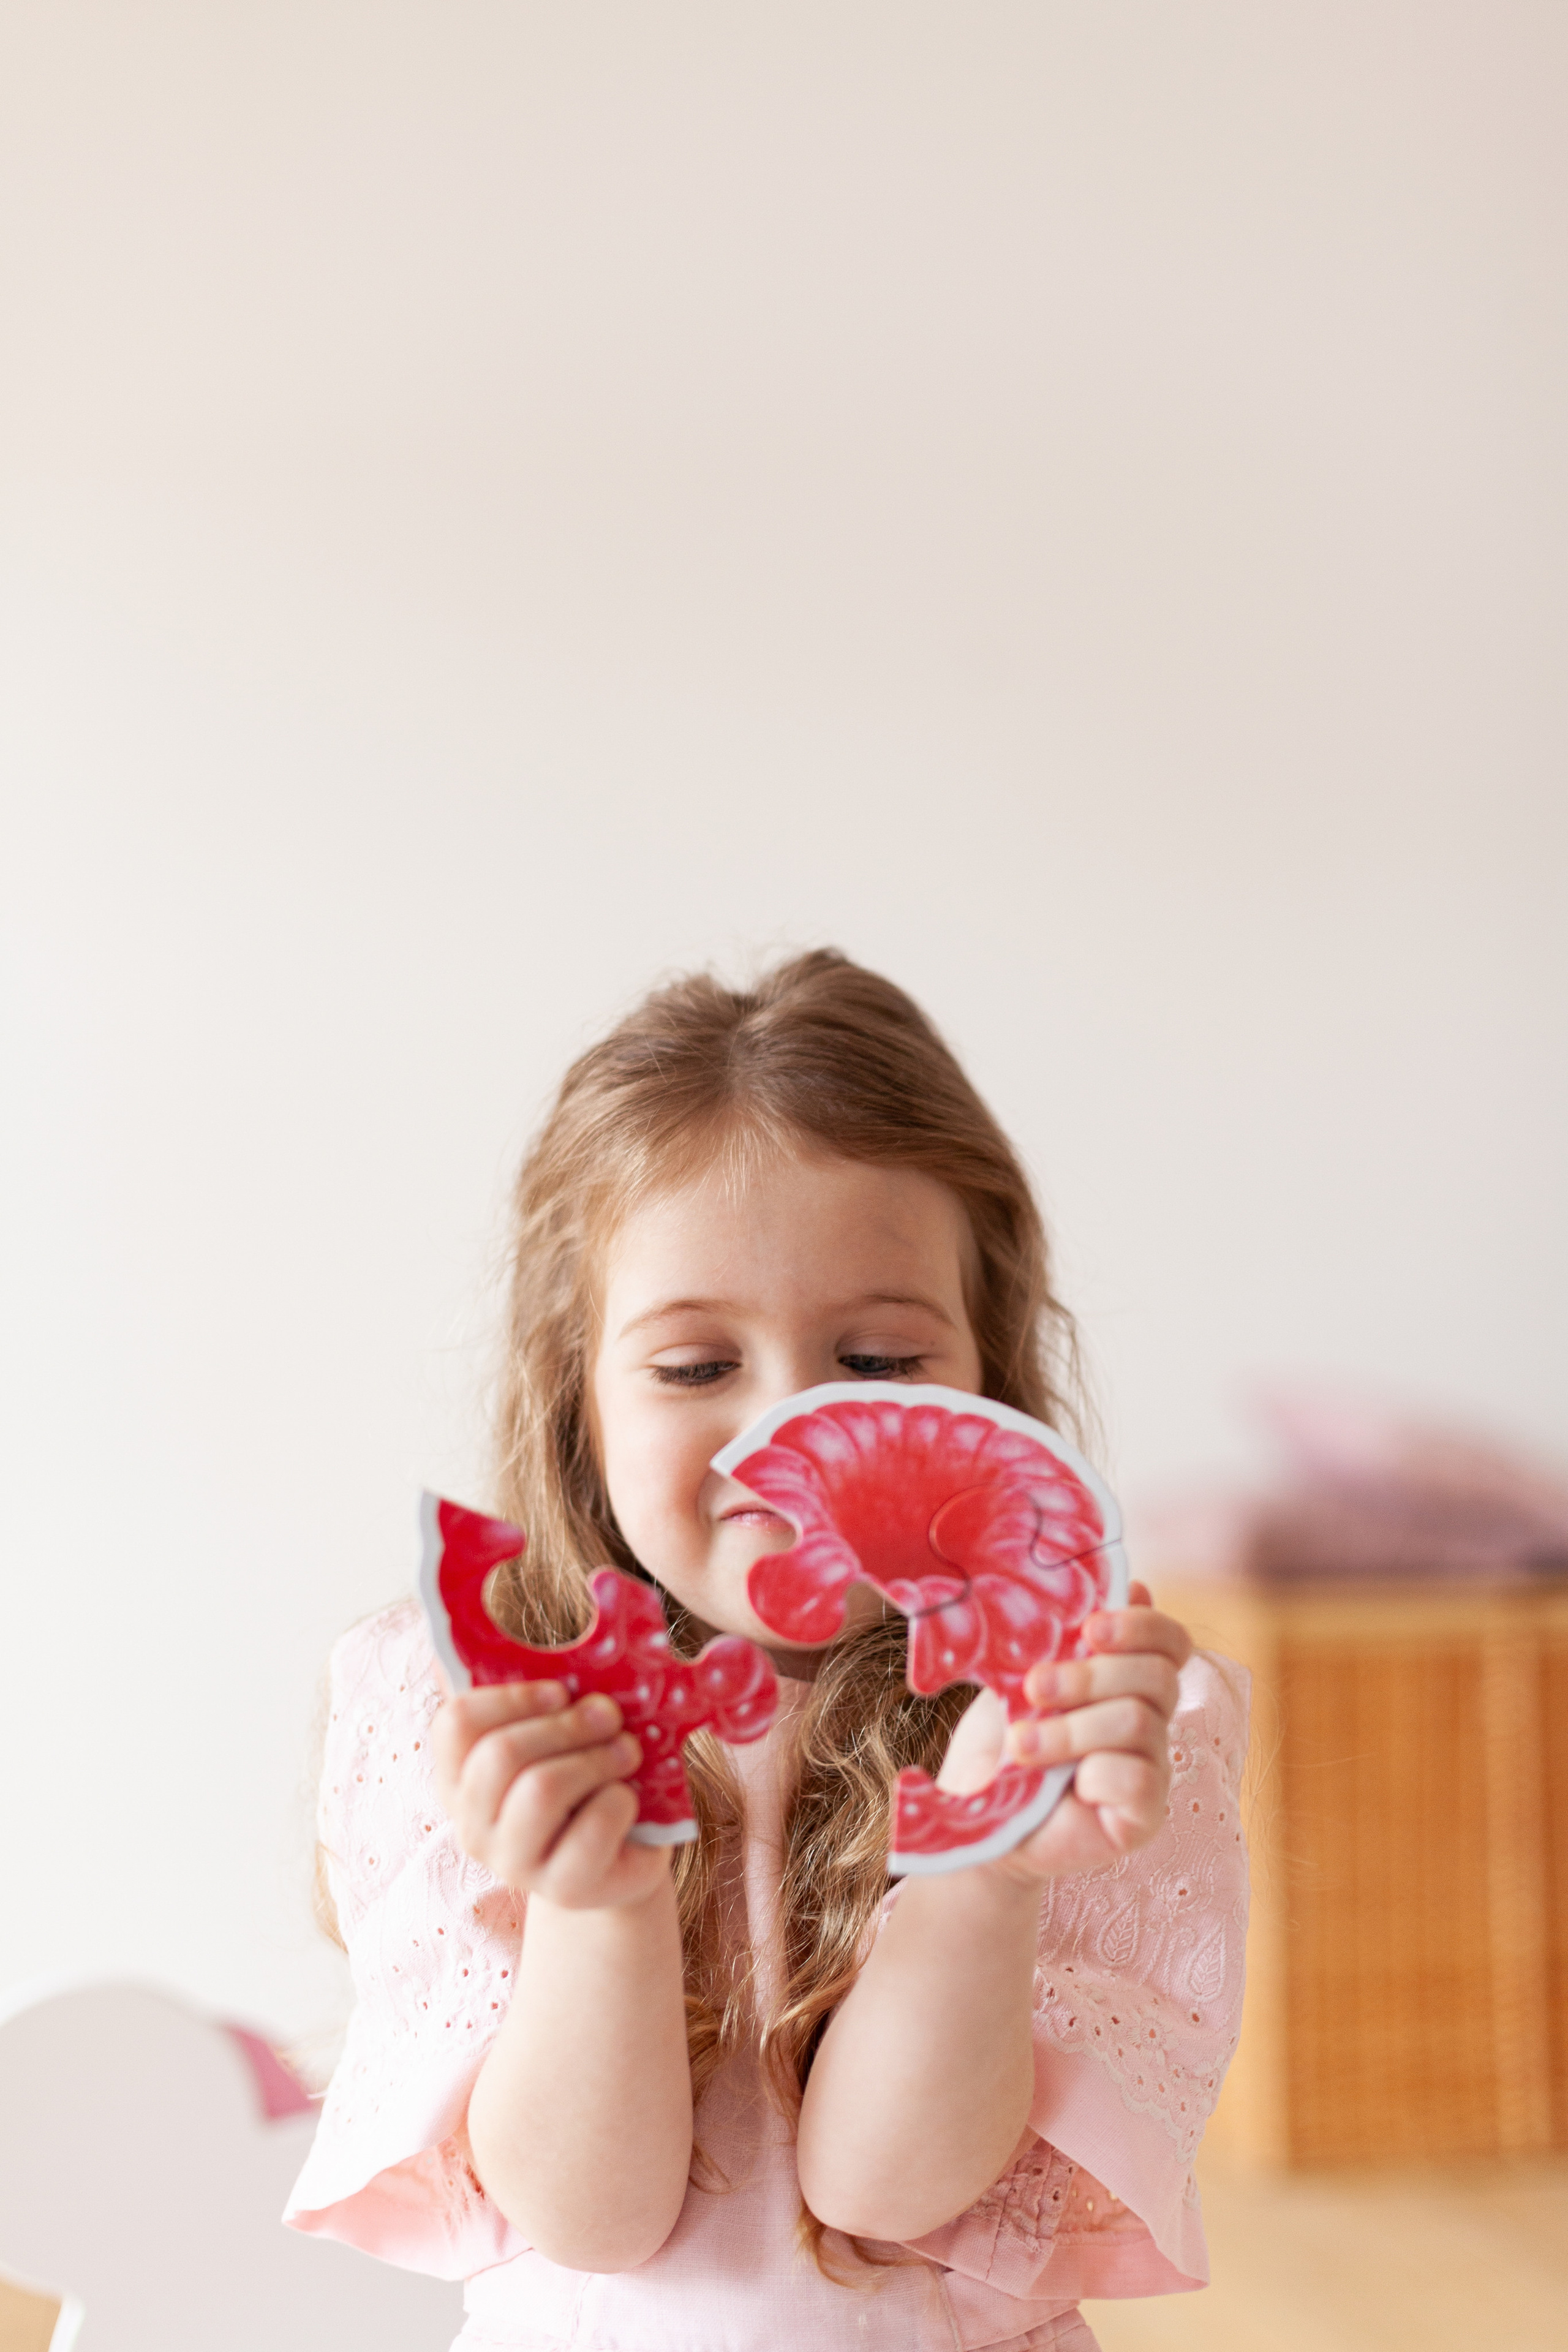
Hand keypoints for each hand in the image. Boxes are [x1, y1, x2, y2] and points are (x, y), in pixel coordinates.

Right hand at [432, 1680, 669, 1908]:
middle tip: (610, 1715)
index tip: (561, 1690)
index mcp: (459, 1778)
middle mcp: (472, 1825)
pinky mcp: (564, 1888)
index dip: (512, 1696)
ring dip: (596, 1758)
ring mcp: (514, 1863)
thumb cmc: (585, 1781)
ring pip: (541, 1789)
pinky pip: (592, 1827)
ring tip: (627, 1752)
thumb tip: (539, 1633)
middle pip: (501, 1754)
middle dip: (567, 1725)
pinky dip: (621, 1800)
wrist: (620, 1858)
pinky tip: (628, 1801)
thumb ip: (545, 1698)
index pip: (455, 1723)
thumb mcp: (559, 1737)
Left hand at [936, 1583, 1191, 1884]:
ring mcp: (1153, 1769)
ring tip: (1019, 1744)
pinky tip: (1063, 1785)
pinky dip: (1096, 1773)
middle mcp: (1150, 1721)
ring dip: (1072, 1729)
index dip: (1142, 1625)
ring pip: (1140, 1722)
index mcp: (1127, 1680)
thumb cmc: (1002, 1740)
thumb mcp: (1023, 1678)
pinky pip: (1142, 1779)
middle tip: (1033, 1687)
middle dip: (1091, 1675)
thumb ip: (1067, 1636)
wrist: (978, 1816)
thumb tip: (1132, 1583)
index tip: (1089, 1627)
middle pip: (1157, 1676)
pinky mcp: (1144, 1816)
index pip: (1170, 1641)